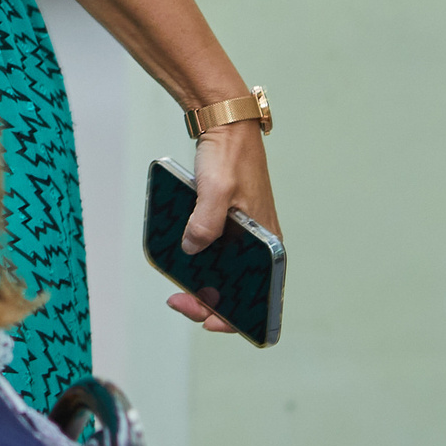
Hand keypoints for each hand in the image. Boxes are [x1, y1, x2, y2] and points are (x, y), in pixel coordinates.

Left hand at [167, 122, 279, 330]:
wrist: (226, 127)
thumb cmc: (229, 156)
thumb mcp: (216, 190)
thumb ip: (205, 222)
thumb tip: (192, 249)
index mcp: (269, 244)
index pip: (263, 296)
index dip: (237, 316)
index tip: (207, 319)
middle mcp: (260, 245)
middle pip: (239, 290)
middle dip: (209, 303)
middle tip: (177, 300)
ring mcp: (244, 237)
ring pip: (225, 275)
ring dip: (203, 286)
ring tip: (177, 288)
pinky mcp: (228, 226)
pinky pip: (216, 255)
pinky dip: (200, 265)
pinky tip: (181, 264)